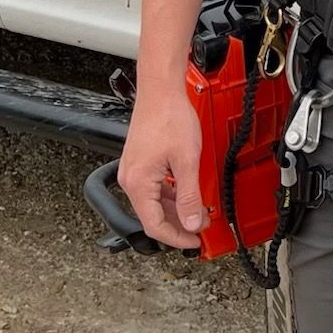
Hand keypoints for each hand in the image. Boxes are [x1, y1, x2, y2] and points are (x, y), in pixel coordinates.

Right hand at [118, 88, 204, 249]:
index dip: (177, 238)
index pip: (155, 226)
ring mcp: (134, 171)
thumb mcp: (187, 162)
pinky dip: (172, 195)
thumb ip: (190, 196)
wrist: (161, 91)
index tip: (195, 241)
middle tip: (202, 227)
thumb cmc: (169, 118)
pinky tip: (188, 194)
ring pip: (155, 203)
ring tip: (199, 212)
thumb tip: (192, 223)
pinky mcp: (141, 163)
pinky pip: (155, 189)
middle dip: (180, 224)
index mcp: (138, 184)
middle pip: (154, 216)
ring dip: (177, 210)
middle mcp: (131, 180)